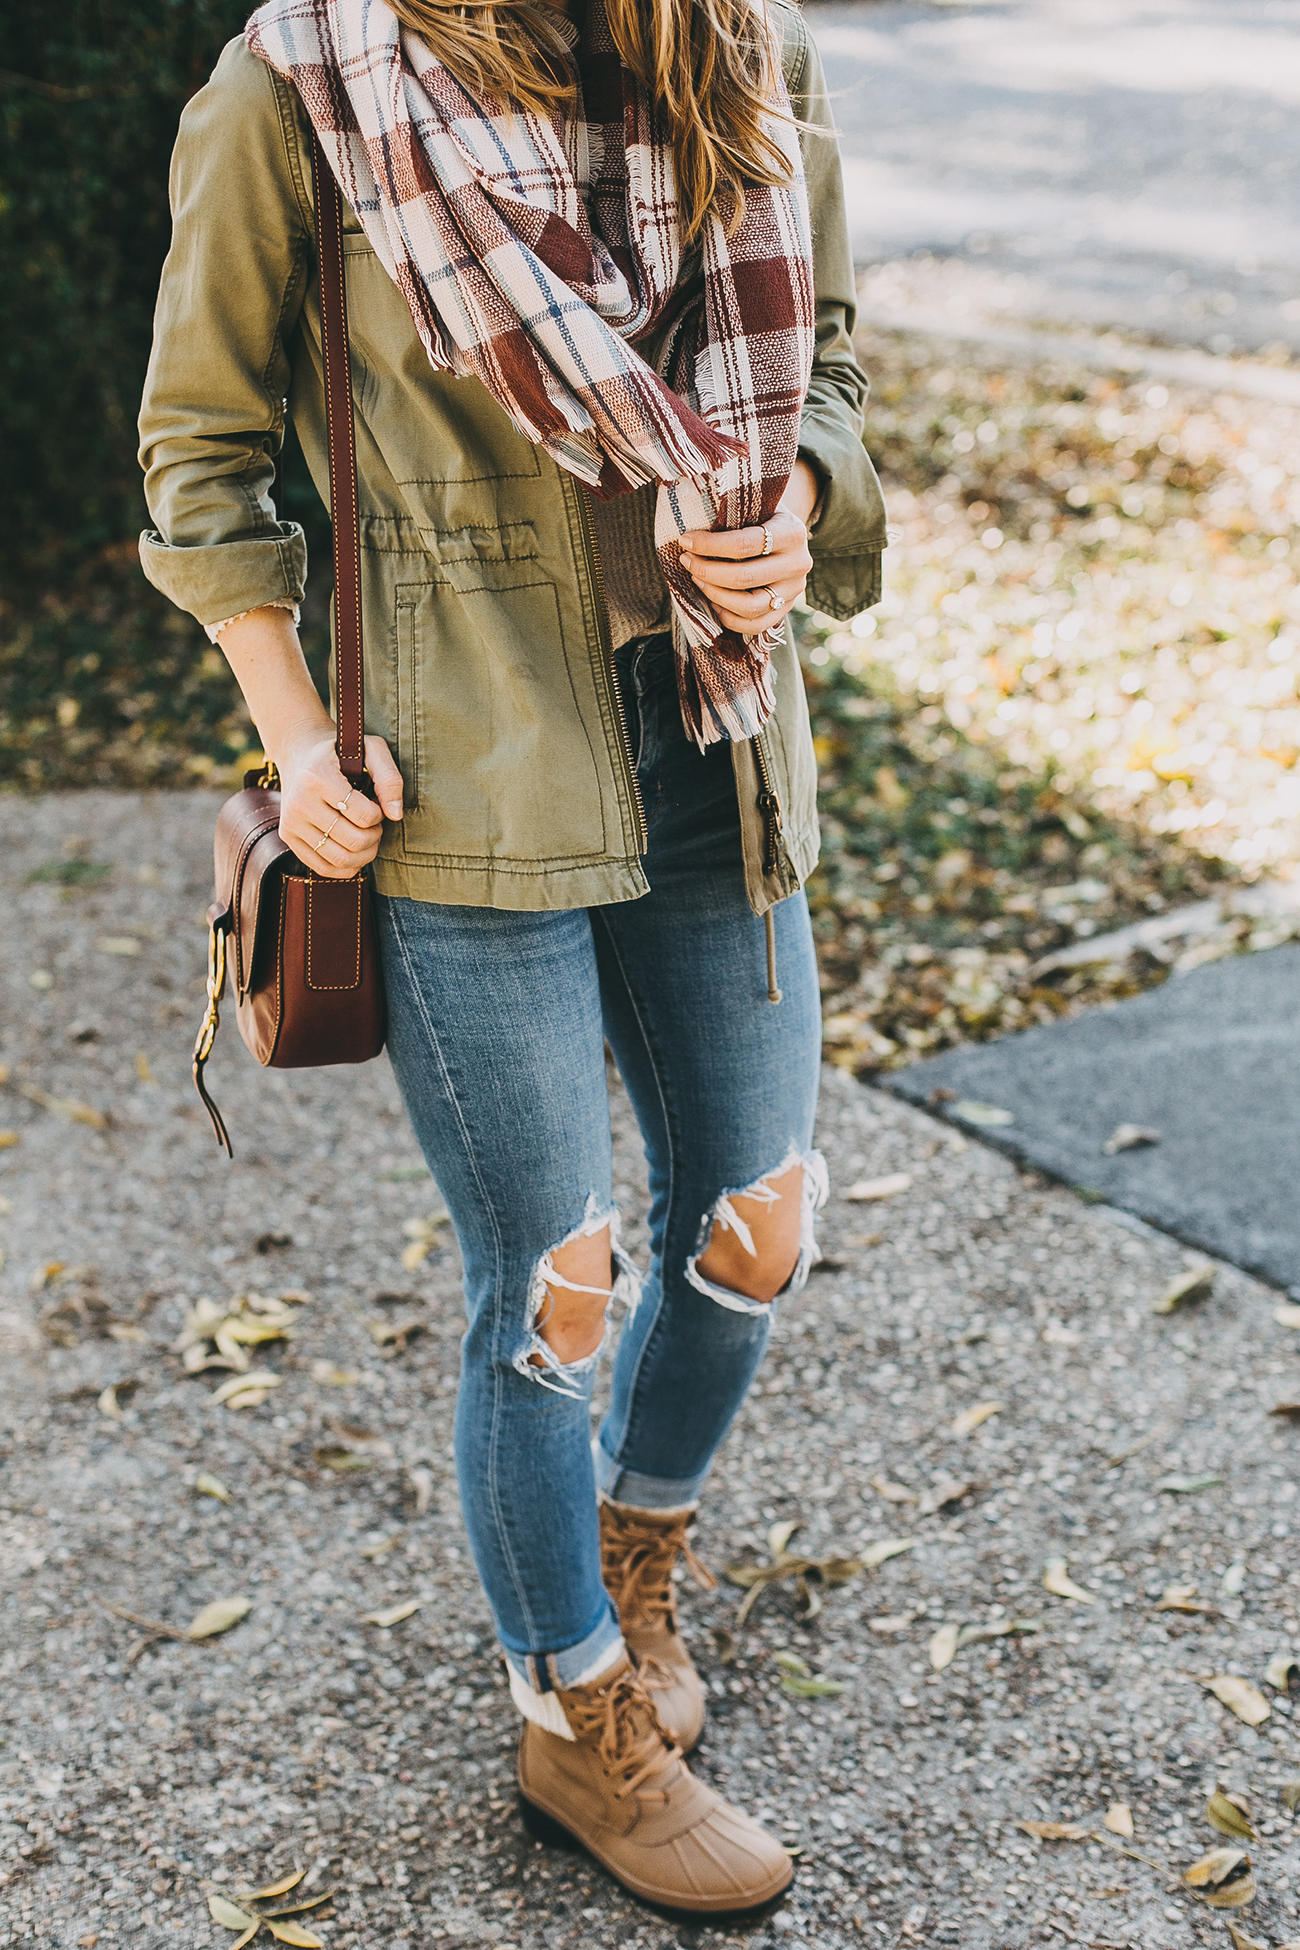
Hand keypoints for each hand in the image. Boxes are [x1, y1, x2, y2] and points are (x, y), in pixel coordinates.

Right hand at [276, 729, 404, 878]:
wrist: (299, 752)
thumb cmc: (341, 751)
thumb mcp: (371, 749)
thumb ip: (389, 778)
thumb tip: (396, 815)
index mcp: (317, 778)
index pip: (364, 816)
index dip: (380, 814)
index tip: (375, 804)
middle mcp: (299, 803)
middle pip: (353, 842)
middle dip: (374, 837)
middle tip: (375, 823)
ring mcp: (290, 822)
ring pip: (340, 859)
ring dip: (364, 854)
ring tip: (366, 836)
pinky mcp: (287, 836)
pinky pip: (322, 868)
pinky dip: (345, 867)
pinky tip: (354, 852)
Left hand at [678, 461, 818, 637]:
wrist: (788, 535)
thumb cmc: (762, 516)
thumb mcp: (755, 505)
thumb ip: (732, 510)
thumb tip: (686, 512)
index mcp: (792, 532)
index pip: (745, 543)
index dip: (710, 545)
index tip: (685, 540)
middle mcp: (798, 563)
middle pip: (745, 577)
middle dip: (707, 570)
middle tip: (686, 561)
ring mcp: (795, 590)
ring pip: (750, 606)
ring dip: (715, 595)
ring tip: (697, 580)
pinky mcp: (787, 609)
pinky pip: (756, 625)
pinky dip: (729, 617)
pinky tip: (713, 602)